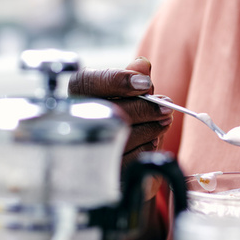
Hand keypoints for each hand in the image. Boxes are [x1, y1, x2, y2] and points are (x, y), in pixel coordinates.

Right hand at [67, 57, 173, 173]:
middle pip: (107, 110)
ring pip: (120, 135)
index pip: (85, 83)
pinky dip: (147, 148)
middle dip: (143, 107)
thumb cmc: (127, 125)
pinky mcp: (100, 175)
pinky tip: (153, 142)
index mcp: (77, 98)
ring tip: (164, 121)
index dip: (116, 80)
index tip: (145, 83)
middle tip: (166, 106)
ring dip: (150, 127)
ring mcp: (84, 152)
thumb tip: (141, 64)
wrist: (127, 167)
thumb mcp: (132, 99)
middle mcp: (73, 124)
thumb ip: (134, 81)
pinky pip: (128, 159)